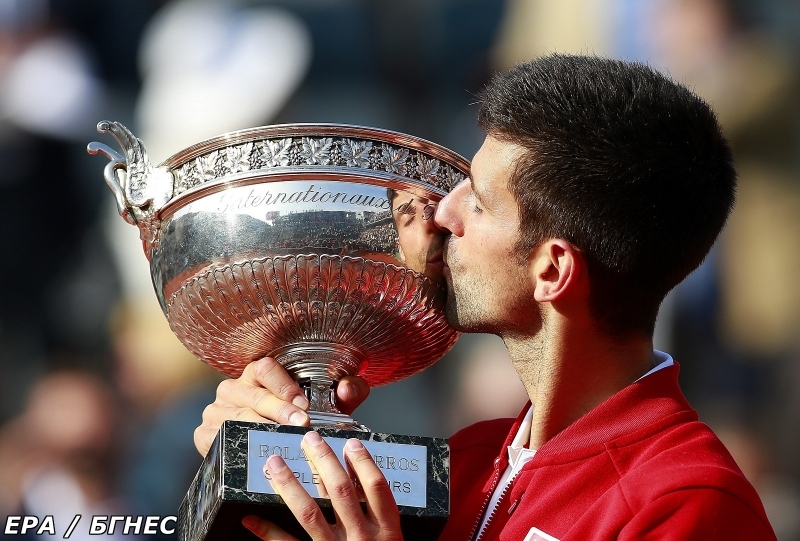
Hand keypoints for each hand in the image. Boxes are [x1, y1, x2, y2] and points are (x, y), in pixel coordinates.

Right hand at [194, 357, 369, 455]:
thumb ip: (343, 395)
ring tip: (282, 438)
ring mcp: (215, 411)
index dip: (284, 385)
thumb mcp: (323, 407)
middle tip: (301, 423)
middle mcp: (233, 389)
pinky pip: (217, 439)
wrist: (267, 454)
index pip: (264, 367)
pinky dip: (237, 445)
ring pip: (235, 416)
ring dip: (260, 427)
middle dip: (279, 409)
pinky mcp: (204, 435)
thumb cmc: (297, 423)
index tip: (304, 405)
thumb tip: (349, 388)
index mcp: (257, 376)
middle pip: (252, 394)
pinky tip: (255, 452)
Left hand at [242, 432, 402, 540]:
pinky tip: (250, 517)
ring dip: (290, 485)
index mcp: (388, 534)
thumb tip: (362, 481)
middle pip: (341, 492)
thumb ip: (382, 518)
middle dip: (322, 462)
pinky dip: (267, 531)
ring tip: (276, 464)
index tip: (351, 443)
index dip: (364, 463)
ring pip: (310, 513)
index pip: (378, 489)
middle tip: (308, 439)